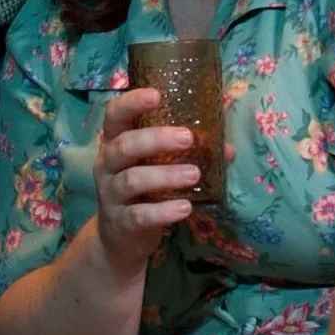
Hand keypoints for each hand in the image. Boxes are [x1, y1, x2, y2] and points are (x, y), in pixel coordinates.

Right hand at [93, 88, 199, 273]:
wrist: (119, 240)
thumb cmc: (142, 192)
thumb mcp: (155, 168)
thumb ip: (186, 154)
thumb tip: (226, 148)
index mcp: (115, 144)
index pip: (114, 115)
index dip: (131, 103)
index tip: (157, 95)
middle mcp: (107, 165)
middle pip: (124, 146)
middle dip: (155, 139)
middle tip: (187, 138)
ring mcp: (111, 194)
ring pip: (132, 180)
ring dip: (165, 175)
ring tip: (194, 174)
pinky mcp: (121, 222)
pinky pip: (139, 215)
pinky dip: (162, 211)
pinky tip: (185, 208)